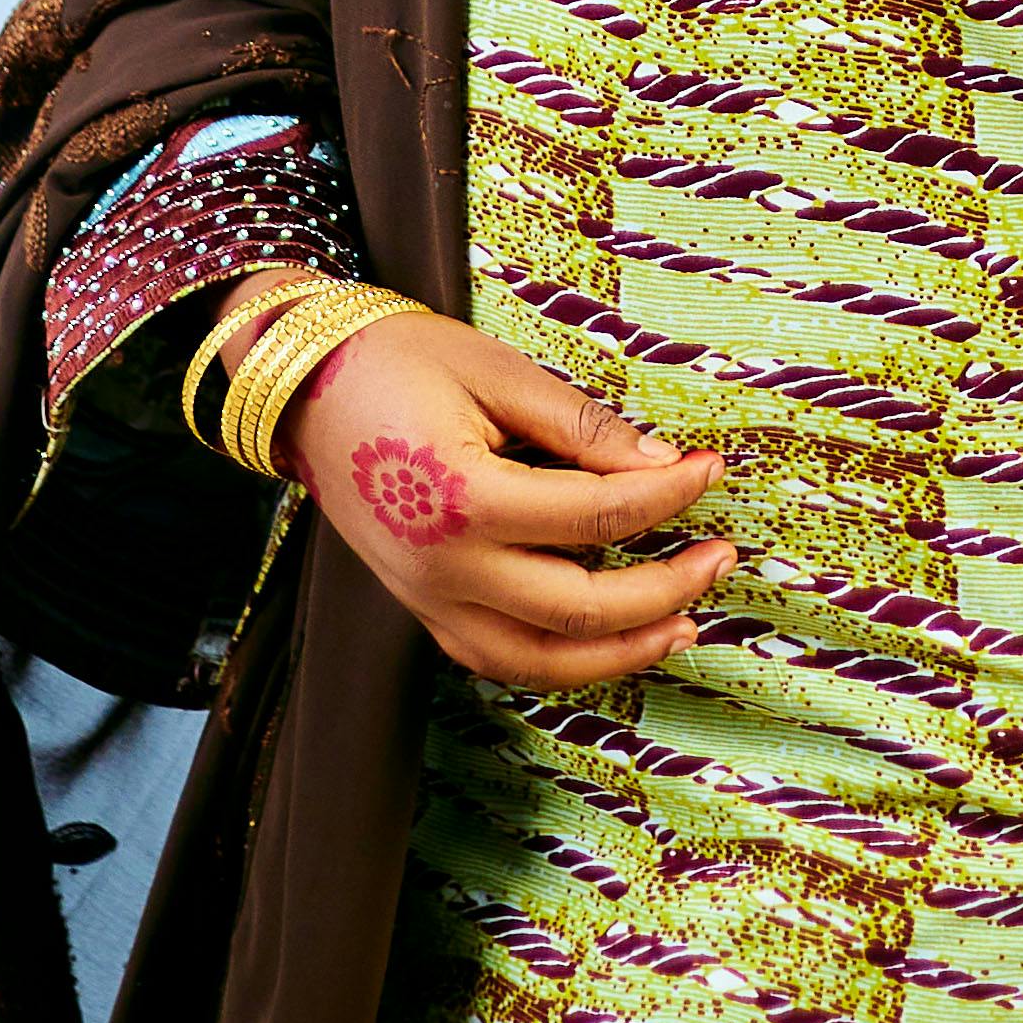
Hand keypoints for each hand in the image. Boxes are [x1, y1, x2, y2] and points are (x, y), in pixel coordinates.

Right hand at [213, 271, 733, 686]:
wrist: (303, 385)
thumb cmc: (396, 361)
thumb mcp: (496, 373)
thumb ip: (580, 427)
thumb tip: (661, 463)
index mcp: (465, 502)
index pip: (598, 517)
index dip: (668, 495)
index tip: (709, 469)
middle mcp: (444, 570)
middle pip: (581, 608)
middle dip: (666, 587)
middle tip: (720, 555)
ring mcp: (427, 600)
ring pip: (542, 661)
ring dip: (621, 650)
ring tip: (685, 623)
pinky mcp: (420, 609)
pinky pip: (499, 659)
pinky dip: (561, 660)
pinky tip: (607, 640)